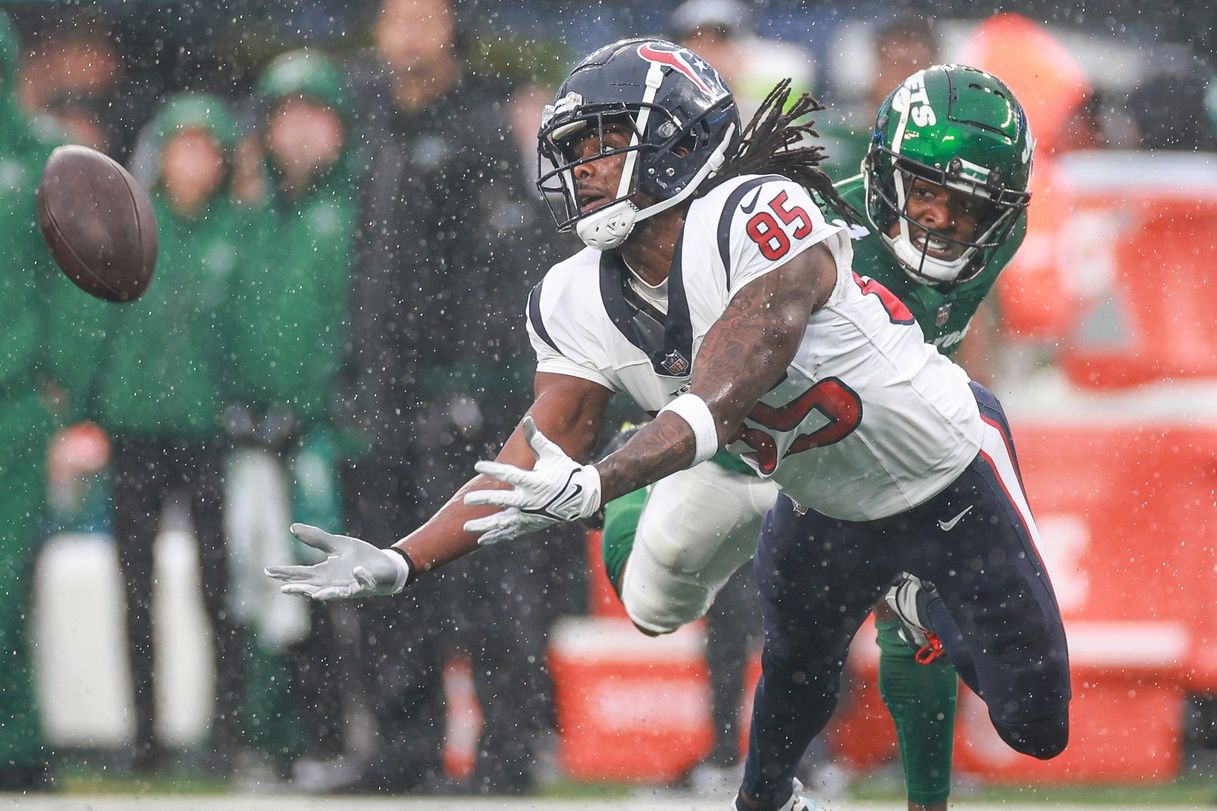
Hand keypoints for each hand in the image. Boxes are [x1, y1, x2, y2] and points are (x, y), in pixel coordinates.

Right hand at [265, 523, 410, 599]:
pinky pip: (364, 581)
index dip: (284, 573)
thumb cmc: (359, 558)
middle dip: (300, 589)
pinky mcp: (368, 583)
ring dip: (327, 593)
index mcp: (324, 573)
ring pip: (337, 592)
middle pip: (313, 587)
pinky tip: (357, 569)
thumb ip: (316, 539)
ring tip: (314, 595)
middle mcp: (334, 583)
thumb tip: (292, 527)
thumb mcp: (336, 545)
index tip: (267, 570)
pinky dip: (361, 576)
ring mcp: (351, 585)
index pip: (300, 574)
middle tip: (284, 589)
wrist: (385, 566)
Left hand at [463, 416, 601, 544]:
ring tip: (466, 527)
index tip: (478, 465)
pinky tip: (481, 540)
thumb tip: (528, 419)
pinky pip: (510, 533)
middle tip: (467, 500)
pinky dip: (496, 537)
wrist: (582, 497)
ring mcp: (530, 516)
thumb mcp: (552, 454)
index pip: (510, 474)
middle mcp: (531, 500)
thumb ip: (536, 439)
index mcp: (535, 481)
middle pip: (503, 501)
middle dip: (484, 500)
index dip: (493, 469)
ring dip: (484, 525)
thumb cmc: (565, 471)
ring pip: (503, 523)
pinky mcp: (530, 525)